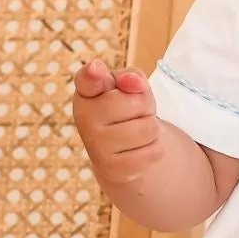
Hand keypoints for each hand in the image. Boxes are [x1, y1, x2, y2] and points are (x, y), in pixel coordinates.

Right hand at [71, 58, 162, 186]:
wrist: (120, 149)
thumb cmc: (125, 108)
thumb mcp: (129, 85)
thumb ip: (131, 77)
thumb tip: (134, 83)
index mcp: (86, 91)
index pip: (88, 79)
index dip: (93, 73)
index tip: (96, 69)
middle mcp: (84, 117)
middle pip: (137, 103)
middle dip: (146, 106)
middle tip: (136, 113)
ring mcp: (95, 145)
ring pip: (149, 129)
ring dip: (152, 129)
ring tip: (137, 129)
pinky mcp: (110, 168)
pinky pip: (153, 152)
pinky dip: (154, 149)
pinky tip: (138, 148)